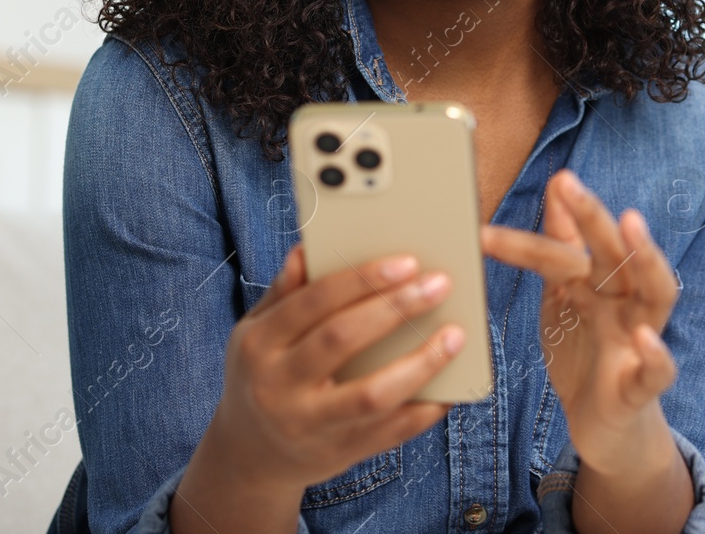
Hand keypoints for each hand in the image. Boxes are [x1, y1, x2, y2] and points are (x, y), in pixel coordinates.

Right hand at [208, 244, 466, 489]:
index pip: (314, 301)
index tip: (407, 261)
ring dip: (420, 363)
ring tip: (455, 336)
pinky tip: (448, 389)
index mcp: (259, 343)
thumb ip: (284, 293)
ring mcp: (308, 424)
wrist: (249, 455)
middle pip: (342, 338)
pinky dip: (423, 411)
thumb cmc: (262, 374)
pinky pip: (388, 432)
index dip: (362, 278)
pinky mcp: (337, 453)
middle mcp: (278, 385)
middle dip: (396, 308)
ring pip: (371, 393)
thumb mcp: (255, 332)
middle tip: (439, 284)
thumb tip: (305, 248)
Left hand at [481, 168, 680, 474]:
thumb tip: (556, 189)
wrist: (601, 425)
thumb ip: (562, 248)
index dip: (563, 215)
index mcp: (605, 281)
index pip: (580, 242)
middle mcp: (628, 303)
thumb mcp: (566, 297)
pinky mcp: (641, 387)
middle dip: (594, 216)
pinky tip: (646, 338)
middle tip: (568, 183)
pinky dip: (657, 355)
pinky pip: (658, 370)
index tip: (549, 181)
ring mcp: (638, 341)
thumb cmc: (585, 353)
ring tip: (632, 224)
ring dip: (647, 259)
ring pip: (657, 294)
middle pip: (618, 253)